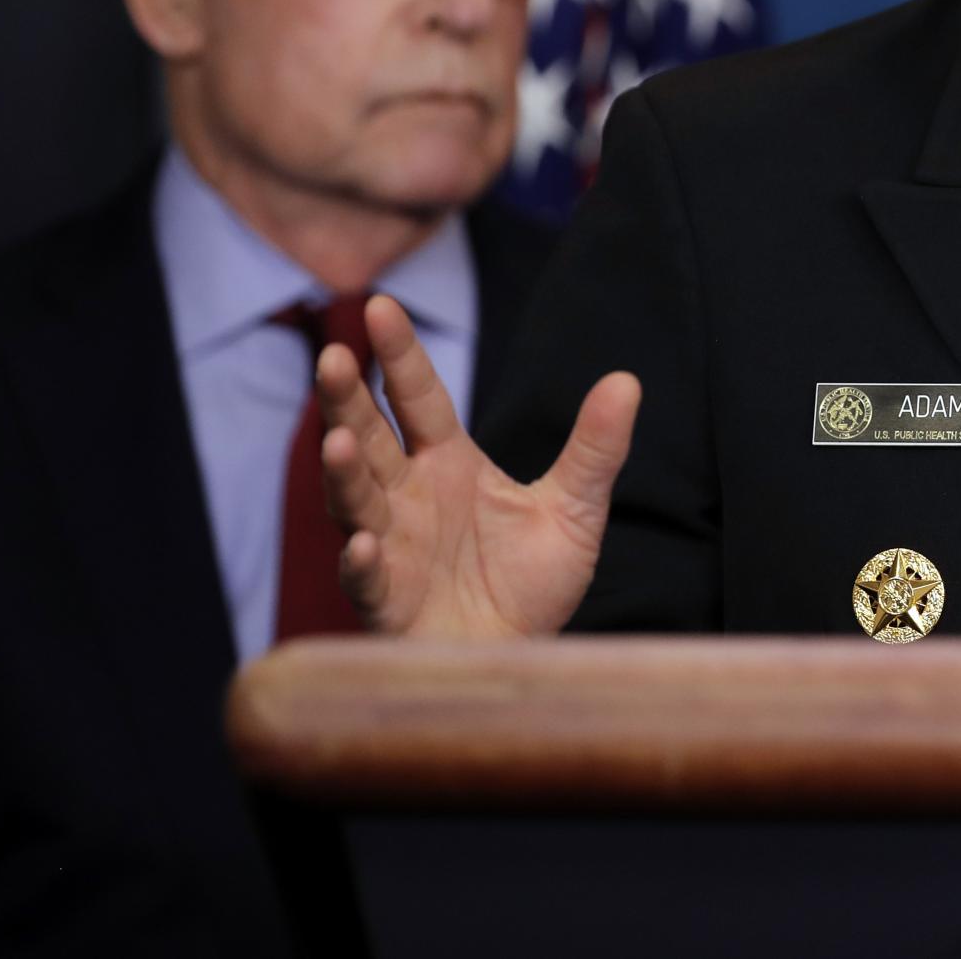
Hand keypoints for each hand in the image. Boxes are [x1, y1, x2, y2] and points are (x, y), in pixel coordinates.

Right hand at [316, 294, 638, 637]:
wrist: (523, 657)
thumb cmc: (532, 582)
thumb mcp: (576, 508)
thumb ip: (596, 448)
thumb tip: (628, 381)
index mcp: (447, 461)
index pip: (418, 397)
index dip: (399, 355)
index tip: (381, 304)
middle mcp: (408, 495)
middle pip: (370, 437)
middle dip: (348, 401)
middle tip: (332, 358)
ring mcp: (391, 546)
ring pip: (355, 499)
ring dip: (343, 473)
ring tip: (336, 442)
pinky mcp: (388, 602)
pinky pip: (367, 579)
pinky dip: (361, 561)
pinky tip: (362, 543)